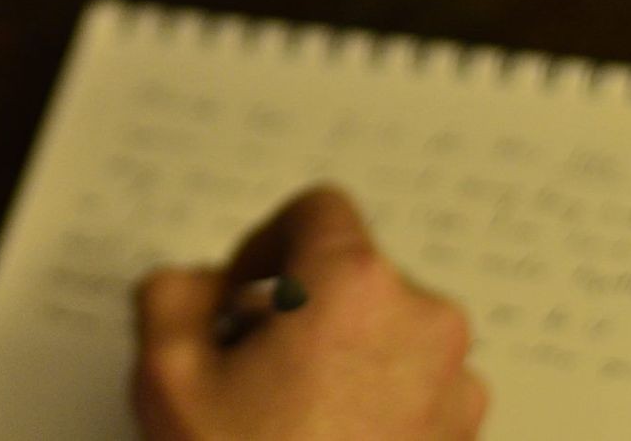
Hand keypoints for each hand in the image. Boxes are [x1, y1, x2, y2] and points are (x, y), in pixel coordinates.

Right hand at [133, 186, 487, 440]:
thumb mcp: (167, 372)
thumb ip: (173, 293)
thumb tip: (200, 287)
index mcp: (355, 286)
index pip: (318, 212)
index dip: (268, 243)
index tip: (245, 298)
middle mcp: (423, 323)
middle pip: (353, 276)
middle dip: (300, 309)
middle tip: (252, 370)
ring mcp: (455, 387)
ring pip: (384, 334)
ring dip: (339, 356)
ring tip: (287, 419)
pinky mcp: (463, 438)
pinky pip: (412, 388)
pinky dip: (371, 402)